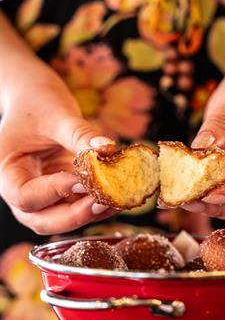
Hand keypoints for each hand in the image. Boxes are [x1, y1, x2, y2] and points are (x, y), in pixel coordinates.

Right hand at [0, 58, 117, 233]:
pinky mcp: (63, 195)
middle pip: (43, 220)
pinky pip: (79, 208)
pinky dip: (97, 206)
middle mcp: (22, 191)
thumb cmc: (38, 103)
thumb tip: (108, 150)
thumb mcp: (57, 115)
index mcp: (7, 172)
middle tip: (102, 201)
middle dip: (74, 216)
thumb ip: (80, 135)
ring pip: (63, 220)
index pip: (26, 196)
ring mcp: (43, 197)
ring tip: (117, 200)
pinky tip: (119, 197)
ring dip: (90, 215)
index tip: (81, 180)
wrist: (37, 99)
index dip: (54, 192)